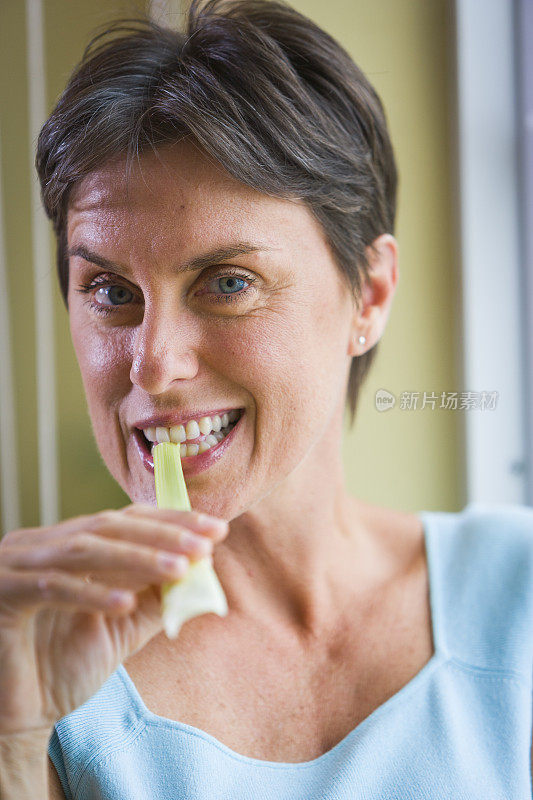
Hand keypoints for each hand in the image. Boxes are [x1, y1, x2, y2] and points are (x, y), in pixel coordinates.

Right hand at [0, 504, 227, 734]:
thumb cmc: (62, 668)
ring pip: (87, 550)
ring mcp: (17, 564)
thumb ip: (156, 598)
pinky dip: (91, 593)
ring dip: (137, 558)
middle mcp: (41, 544)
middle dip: (162, 535)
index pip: (125, 520)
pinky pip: (51, 586)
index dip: (171, 521)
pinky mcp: (2, 593)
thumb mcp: (121, 627)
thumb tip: (201, 571)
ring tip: (180, 569)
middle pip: (109, 526)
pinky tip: (126, 604)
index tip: (216, 529)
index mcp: (67, 544)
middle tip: (205, 544)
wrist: (13, 717)